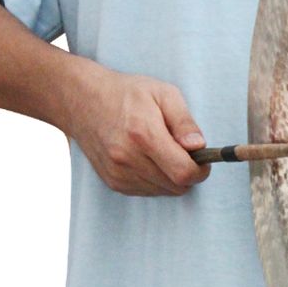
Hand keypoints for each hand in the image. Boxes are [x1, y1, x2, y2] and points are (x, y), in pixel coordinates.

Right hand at [69, 67, 210, 196]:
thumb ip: (184, 122)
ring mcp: (118, 173)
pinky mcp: (113, 182)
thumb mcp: (164, 94)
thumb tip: (198, 146)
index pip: (183, 172)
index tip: (203, 161)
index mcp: (143, 134)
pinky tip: (150, 159)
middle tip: (186, 154)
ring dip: (172, 177)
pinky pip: (148, 192)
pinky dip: (157, 180)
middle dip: (189, 174)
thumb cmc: (127, 94)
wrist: (83, 101)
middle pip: (176, 186)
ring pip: (163, 191)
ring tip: (164, 152)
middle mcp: (127, 158)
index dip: (200, 171)